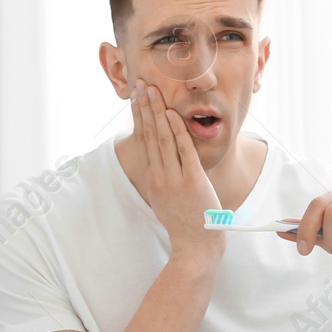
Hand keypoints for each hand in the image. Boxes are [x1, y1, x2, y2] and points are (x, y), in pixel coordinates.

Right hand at [131, 83, 221, 261]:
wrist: (195, 245)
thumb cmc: (183, 222)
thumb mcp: (165, 199)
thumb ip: (161, 179)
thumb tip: (159, 162)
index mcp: (152, 179)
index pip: (142, 141)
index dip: (138, 118)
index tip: (135, 98)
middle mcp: (159, 177)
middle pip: (149, 136)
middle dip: (144, 108)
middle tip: (140, 85)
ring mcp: (175, 179)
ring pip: (163, 140)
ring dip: (158, 113)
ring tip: (153, 91)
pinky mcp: (192, 181)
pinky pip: (183, 152)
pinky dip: (178, 131)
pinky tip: (173, 114)